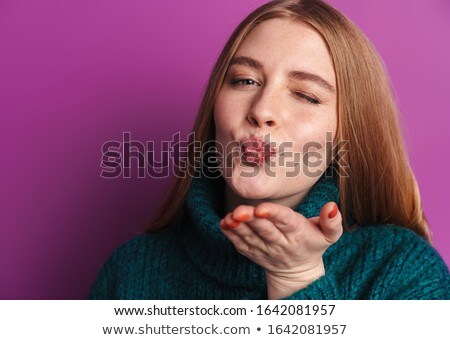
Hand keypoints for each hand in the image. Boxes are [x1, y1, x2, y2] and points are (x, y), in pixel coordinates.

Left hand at [219, 201, 342, 298]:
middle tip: (240, 211)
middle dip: (252, 220)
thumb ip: (332, 221)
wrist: (299, 272)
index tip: (261, 208)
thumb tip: (332, 206)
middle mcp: (280, 243)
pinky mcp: (253, 253)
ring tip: (230, 218)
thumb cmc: (313, 244)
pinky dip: (231, 235)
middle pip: (265, 230)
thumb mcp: (330, 235)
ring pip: (250, 238)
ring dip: (238, 228)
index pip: (285, 222)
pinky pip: (240, 245)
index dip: (273, 214)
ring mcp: (265, 250)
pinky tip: (224, 224)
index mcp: (298, 234)